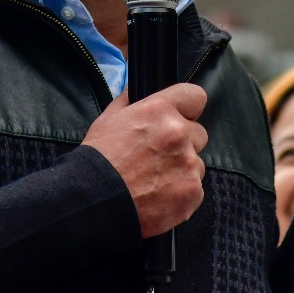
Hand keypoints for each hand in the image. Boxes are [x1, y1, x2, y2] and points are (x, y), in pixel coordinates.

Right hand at [82, 83, 208, 237]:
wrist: (94, 202)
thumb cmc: (98, 161)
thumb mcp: (108, 119)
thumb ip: (129, 101)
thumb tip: (137, 90)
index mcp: (160, 111)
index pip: (196, 96)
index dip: (188, 108)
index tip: (182, 117)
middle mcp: (179, 134)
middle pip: (199, 134)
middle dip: (184, 143)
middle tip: (159, 156)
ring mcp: (188, 164)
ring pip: (197, 163)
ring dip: (182, 170)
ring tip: (154, 180)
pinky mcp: (192, 191)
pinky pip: (196, 188)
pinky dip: (181, 193)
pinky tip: (159, 196)